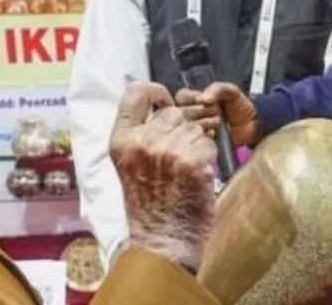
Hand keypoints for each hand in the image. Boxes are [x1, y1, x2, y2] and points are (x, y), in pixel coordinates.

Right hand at [110, 81, 215, 270]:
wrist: (162, 240)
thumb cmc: (149, 205)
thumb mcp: (128, 164)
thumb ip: (138, 134)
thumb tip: (161, 104)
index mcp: (121, 141)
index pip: (134, 93)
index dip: (155, 91)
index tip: (165, 101)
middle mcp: (141, 142)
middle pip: (174, 111)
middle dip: (184, 126)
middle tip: (183, 150)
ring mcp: (167, 151)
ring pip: (195, 127)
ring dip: (198, 142)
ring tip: (188, 166)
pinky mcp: (192, 162)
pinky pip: (209, 143)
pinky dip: (209, 156)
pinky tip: (199, 174)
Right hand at [175, 82, 258, 146]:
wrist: (255, 125)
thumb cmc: (241, 106)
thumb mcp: (230, 91)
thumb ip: (216, 89)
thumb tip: (201, 99)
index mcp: (197, 100)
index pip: (182, 96)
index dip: (189, 98)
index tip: (202, 101)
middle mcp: (193, 114)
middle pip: (182, 112)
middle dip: (199, 111)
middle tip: (215, 112)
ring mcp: (197, 129)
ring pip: (187, 126)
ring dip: (201, 123)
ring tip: (217, 122)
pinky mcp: (203, 142)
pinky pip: (195, 139)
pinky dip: (204, 134)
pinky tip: (214, 133)